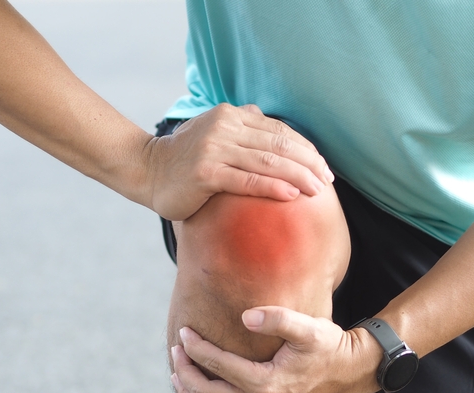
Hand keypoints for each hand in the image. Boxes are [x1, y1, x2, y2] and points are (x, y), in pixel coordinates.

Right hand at [142, 104, 334, 220]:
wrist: (146, 171)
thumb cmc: (185, 159)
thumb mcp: (214, 133)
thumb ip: (242, 127)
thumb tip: (273, 127)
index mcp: (231, 115)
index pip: (279, 131)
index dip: (306, 149)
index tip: (324, 168)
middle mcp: (225, 127)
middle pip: (279, 145)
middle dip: (309, 163)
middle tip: (328, 182)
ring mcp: (214, 148)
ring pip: (268, 162)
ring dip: (299, 176)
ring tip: (318, 191)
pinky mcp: (205, 172)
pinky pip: (247, 180)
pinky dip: (273, 187)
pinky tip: (292, 196)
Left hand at [170, 306, 382, 392]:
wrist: (351, 373)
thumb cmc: (329, 346)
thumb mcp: (308, 327)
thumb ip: (276, 318)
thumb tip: (245, 316)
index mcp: (265, 383)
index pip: (216, 365)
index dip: (195, 348)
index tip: (184, 332)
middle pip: (206, 392)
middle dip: (185, 371)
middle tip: (176, 350)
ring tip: (177, 375)